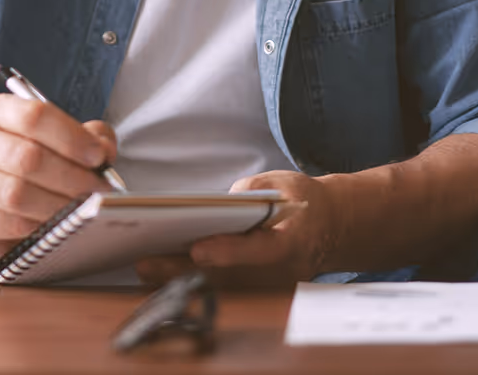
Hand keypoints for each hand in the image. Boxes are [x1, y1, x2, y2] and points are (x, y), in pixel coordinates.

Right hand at [0, 95, 116, 260]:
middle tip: (99, 189)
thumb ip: (84, 134)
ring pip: (17, 197)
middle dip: (72, 177)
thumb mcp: (50, 132)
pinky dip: (40, 228)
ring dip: (59, 206)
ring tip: (83, 209)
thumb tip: (104, 150)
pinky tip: (57, 225)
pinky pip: (9, 228)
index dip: (71, 137)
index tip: (98, 155)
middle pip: (27, 159)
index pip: (34, 117)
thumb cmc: (19, 154)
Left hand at [135, 170, 340, 287]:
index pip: (260, 250)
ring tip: (146, 268)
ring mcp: (273, 288)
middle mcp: (283, 271)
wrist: (331, 227)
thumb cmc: (301, 199)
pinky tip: (164, 273)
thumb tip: (218, 205)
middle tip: (147, 263)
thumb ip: (250, 191)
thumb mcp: (281, 182)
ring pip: (223, 288)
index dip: (229, 251)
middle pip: (231, 276)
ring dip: (183, 279)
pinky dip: (195, 282)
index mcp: (293, 239)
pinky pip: (226, 290)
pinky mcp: (262, 294)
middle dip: (186, 271)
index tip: (197, 249)